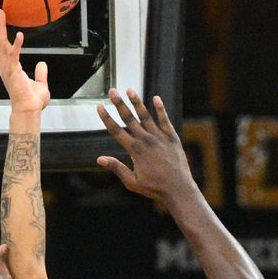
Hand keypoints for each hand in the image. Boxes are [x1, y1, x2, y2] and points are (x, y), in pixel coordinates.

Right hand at [0, 9, 49, 113]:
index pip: (0, 46)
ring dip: (0, 28)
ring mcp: (8, 68)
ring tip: (0, 12)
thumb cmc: (33, 101)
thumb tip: (42, 63)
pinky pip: (14, 55)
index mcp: (9, 67)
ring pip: (1, 44)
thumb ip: (40, 73)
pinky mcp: (13, 72)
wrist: (30, 111)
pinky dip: (17, 45)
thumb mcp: (40, 84)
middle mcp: (5, 66)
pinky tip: (21, 35)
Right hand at [96, 88, 197, 203]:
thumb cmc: (154, 188)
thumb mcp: (132, 182)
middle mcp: (146, 140)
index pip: (116, 130)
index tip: (99, 107)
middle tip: (112, 91)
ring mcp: (159, 137)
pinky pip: (165, 120)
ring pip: (146, 116)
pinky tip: (156, 98)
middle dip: (119, 104)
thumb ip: (116, 168)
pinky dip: (160, 109)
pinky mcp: (172, 137)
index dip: (106, 118)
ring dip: (137, 102)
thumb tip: (99, 159)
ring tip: (130, 90)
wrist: (178, 189)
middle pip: (129, 118)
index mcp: (135, 150)